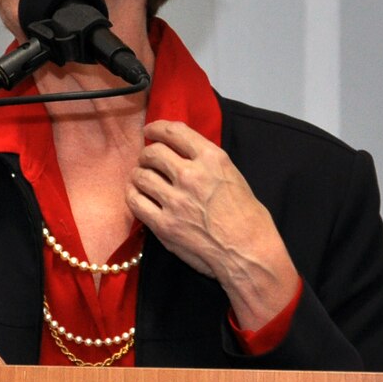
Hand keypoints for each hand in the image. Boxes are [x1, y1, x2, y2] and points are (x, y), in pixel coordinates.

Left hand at [128, 120, 299, 329]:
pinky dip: (133, 195)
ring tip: (142, 179)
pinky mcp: (163, 224)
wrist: (248, 253)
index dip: (157, 128)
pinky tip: (138, 195)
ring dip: (139, 174)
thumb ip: (207, 163)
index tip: (151, 130)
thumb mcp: (233, 177)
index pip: (175, 132)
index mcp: (212, 159)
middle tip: (147, 160)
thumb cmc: (249, 218)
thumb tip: (184, 155)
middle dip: (147, 154)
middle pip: (153, 152)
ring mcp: (175, 200)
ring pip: (141, 175)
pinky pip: (135, 201)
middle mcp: (191, 175)